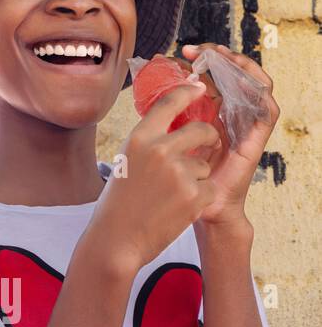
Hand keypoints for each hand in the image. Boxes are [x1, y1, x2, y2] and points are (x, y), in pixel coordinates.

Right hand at [91, 81, 220, 270]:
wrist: (117, 239)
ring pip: (204, 164)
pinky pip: (209, 187)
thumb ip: (149, 141)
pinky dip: (199, 197)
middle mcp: (159, 150)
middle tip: (204, 147)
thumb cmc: (118, 201)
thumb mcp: (126, 161)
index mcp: (139, 138)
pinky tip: (178, 208)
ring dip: (196, 176)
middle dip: (208, 138)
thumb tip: (172, 124)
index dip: (188, 91)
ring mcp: (179, 173)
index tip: (199, 87)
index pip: (169, 103)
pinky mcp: (195, 195)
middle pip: (202, 129)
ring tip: (171, 194)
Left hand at [179, 43, 279, 228]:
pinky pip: (267, 110)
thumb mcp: (163, 139)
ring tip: (223, 56)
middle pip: (235, 74)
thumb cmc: (172, 176)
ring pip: (254, 85)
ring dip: (241, 67)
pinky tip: (243, 81)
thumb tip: (143, 87)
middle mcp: (228, 115)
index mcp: (208, 112)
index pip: (213, 76)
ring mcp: (243, 125)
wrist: (189, 209)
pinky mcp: (255, 140)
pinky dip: (259, 92)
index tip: (180, 52)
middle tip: (199, 49)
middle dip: (220, 56)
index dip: (202, 60)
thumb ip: (161, 116)